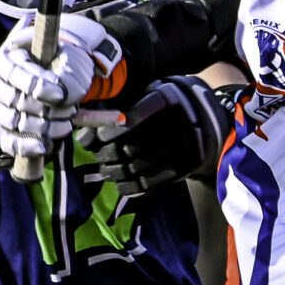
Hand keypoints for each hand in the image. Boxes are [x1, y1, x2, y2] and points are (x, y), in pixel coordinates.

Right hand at [0, 13, 122, 164]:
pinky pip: (4, 141)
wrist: (57, 75)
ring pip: (13, 122)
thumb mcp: (70, 60)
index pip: (16, 73)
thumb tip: (64, 97)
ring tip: (66, 125)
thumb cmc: (62, 64)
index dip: (38, 86)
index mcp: (9, 57)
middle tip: (71, 110)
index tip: (61, 95)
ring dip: (44, 128)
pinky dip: (25, 147)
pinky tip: (45, 147)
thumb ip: (69, 75)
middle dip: (49, 110)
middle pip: (17, 101)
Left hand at [84, 76, 237, 193]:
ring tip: (107, 171)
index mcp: (167, 98)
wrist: (200, 121)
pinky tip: (121, 183)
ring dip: (116, 172)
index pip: (136, 115)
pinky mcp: (184, 168)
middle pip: (133, 145)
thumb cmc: (160, 109)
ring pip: (138, 166)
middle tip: (100, 158)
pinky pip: (151, 182)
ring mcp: (182, 148)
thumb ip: (114, 111)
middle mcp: (178, 123)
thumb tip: (84, 136)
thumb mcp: (144, 98)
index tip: (99, 137)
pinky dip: (130, 186)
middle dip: (109, 155)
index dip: (113, 130)